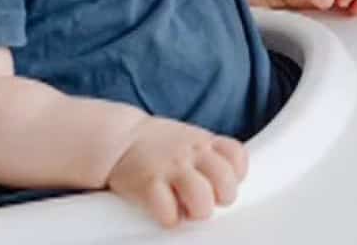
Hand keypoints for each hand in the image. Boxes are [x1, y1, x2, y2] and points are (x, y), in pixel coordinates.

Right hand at [107, 118, 246, 228]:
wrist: (118, 138)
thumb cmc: (158, 145)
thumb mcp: (191, 139)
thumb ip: (210, 156)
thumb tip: (230, 183)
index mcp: (205, 141)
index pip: (237, 156)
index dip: (236, 175)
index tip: (223, 182)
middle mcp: (192, 152)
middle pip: (226, 180)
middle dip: (222, 198)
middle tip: (208, 201)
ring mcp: (171, 167)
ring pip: (202, 198)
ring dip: (198, 211)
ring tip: (188, 210)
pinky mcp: (149, 184)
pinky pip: (169, 212)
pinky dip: (170, 218)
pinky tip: (165, 212)